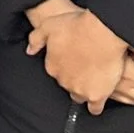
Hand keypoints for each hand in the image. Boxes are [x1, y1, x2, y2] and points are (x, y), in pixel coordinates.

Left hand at [24, 0, 130, 114]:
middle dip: (74, 77)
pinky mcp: (97, 95)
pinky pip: (94, 108)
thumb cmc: (77, 24)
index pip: (55, 71)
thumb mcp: (49, 24)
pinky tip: (99, 96)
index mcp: (52, 66)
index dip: (64, 65)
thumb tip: (30, 51)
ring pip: (79, 96)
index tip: (72, 58)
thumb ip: (36, 38)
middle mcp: (63, 80)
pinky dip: (96, 104)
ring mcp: (80, 89)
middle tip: (84, 66)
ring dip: (84, 90)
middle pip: (66, 84)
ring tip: (93, 79)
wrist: (103, 30)